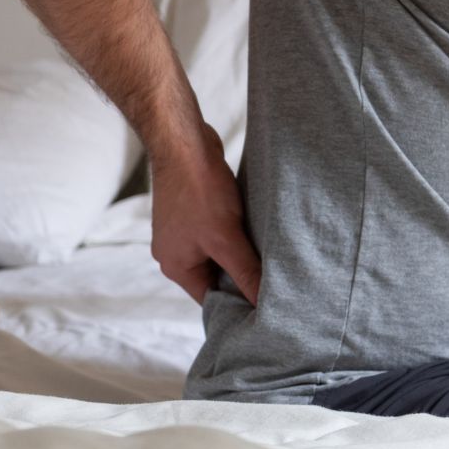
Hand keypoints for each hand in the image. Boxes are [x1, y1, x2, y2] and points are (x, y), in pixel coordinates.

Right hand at [149, 124, 260, 307]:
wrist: (184, 144)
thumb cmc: (200, 191)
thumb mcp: (226, 237)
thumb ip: (245, 271)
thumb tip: (262, 302)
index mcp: (176, 267)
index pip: (210, 299)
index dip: (238, 303)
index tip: (266, 304)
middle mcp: (175, 252)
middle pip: (215, 276)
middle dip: (241, 274)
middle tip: (273, 275)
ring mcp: (183, 230)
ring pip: (219, 251)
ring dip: (240, 250)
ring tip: (266, 248)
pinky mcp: (194, 210)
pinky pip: (218, 231)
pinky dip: (235, 231)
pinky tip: (254, 225)